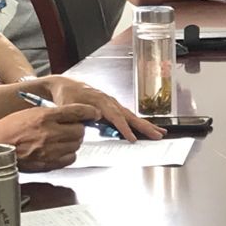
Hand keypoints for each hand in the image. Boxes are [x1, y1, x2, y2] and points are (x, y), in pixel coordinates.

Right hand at [0, 104, 94, 170]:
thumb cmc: (11, 128)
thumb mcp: (32, 113)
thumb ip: (54, 114)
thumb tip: (75, 115)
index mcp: (44, 117)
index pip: (76, 112)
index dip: (89, 112)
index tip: (94, 113)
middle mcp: (49, 133)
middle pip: (80, 131)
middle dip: (78, 129)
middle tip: (71, 128)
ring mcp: (49, 150)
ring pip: (76, 145)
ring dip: (73, 142)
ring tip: (62, 139)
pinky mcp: (48, 163)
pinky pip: (70, 158)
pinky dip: (68, 154)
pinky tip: (60, 150)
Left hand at [41, 77, 164, 141]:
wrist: (65, 86)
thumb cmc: (66, 96)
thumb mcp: (69, 105)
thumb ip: (82, 113)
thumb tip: (96, 118)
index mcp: (100, 101)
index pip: (116, 117)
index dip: (125, 129)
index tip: (133, 139)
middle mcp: (110, 102)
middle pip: (130, 116)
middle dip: (145, 127)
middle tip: (158, 136)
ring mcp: (113, 104)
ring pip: (132, 117)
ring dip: (147, 126)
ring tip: (160, 133)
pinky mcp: (113, 108)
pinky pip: (128, 117)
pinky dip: (139, 124)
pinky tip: (147, 129)